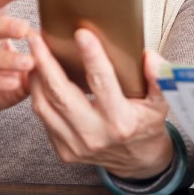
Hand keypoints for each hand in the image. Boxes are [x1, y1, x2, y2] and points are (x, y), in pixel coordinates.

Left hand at [26, 28, 172, 178]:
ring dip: (36, 76)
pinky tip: (38, 75)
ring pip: (45, 105)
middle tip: (36, 37)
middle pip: (61, 93)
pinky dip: (38, 93)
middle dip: (45, 62)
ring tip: (32, 51)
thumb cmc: (146, 125)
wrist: (137, 161)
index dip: (91, 56)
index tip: (81, 33)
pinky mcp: (63, 149)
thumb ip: (159, 78)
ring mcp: (75, 144)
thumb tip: (149, 56)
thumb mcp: (161, 102)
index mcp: (120, 121)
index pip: (102, 82)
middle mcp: (94, 135)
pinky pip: (44, 117)